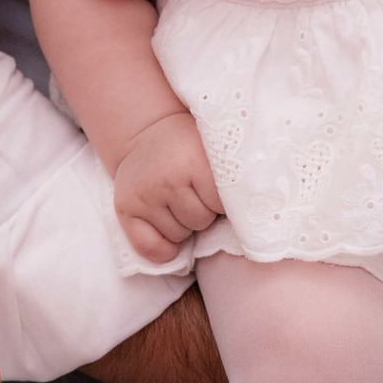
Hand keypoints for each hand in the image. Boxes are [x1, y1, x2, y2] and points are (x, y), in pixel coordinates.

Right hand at [113, 112, 222, 261]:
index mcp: (194, 161)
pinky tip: (167, 233)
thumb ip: (234, 175)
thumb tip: (257, 211)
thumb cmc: (189, 145)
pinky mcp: (125, 208)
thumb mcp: (213, 148)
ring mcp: (144, 195)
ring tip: (180, 203)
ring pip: (178, 236)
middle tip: (195, 194)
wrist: (146, 132)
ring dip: (184, 226)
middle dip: (203, 212)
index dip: (224, 201)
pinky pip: (150, 248)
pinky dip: (163, 249)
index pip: (222, 204)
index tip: (218, 188)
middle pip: (200, 221)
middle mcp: (167, 179)